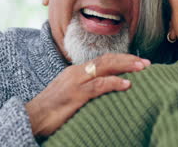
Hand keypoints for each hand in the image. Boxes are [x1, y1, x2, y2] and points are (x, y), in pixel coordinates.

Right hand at [25, 53, 149, 136]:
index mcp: (77, 71)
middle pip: (107, 59)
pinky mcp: (75, 95)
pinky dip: (114, 83)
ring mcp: (75, 82)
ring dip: (126, 66)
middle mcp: (77, 72)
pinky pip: (98, 85)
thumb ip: (87, 89)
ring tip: (142, 68)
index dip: (123, 59)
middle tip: (147, 62)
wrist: (31, 118)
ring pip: (105, 67)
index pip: (104, 60)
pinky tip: (127, 84)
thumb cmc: (52, 109)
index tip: (139, 62)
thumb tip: (105, 89)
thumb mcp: (71, 95)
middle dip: (129, 59)